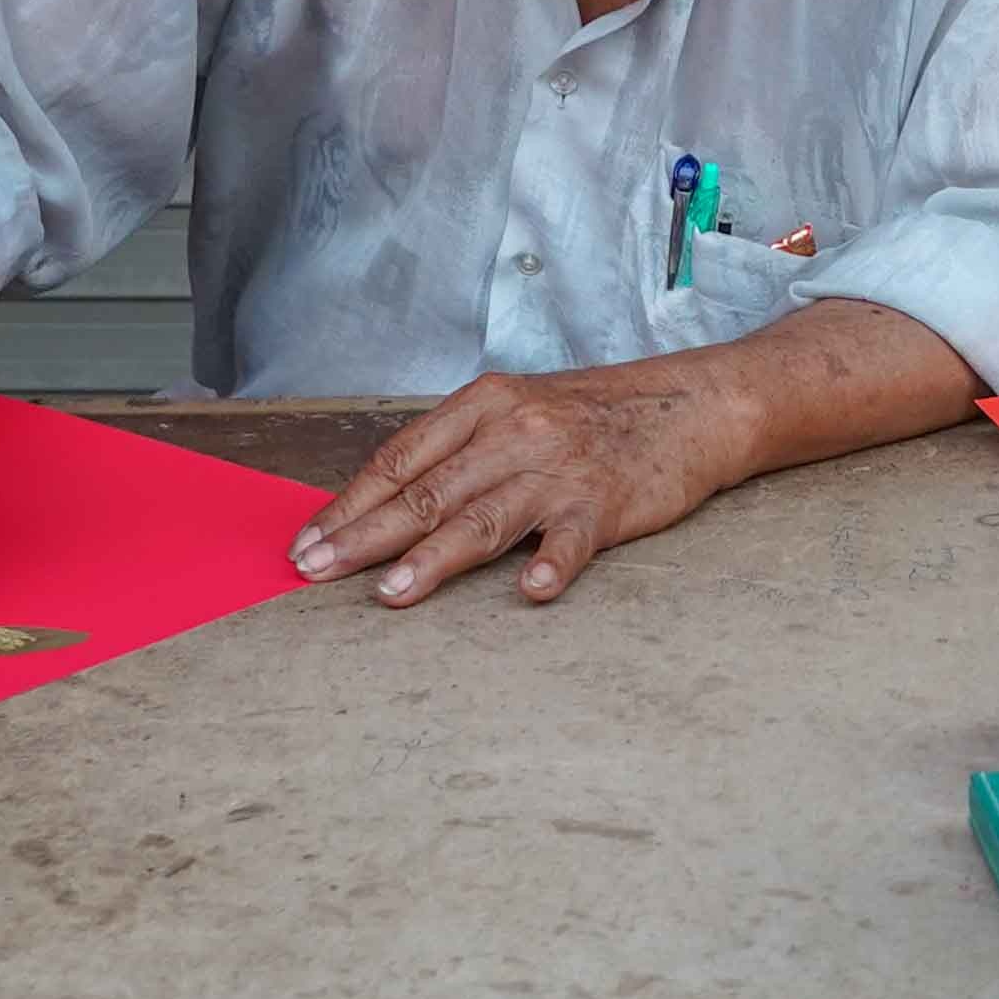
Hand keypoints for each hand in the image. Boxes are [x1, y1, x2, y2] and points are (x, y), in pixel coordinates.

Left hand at [296, 356, 760, 607]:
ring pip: (483, 518)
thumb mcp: (520, 411)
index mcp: (485, 404)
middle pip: (428, 491)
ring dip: (432, 558)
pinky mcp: (605, 504)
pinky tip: (531, 591)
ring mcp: (560, 469)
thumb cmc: (595, 416)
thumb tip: (385, 503)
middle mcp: (515, 432)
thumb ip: (460, 451)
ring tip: (390, 594)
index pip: (401, 458)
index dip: (349, 502)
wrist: (691, 406)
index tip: (307, 542)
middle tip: (315, 571)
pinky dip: (551, 565)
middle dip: (363, 535)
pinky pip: (572, 540)